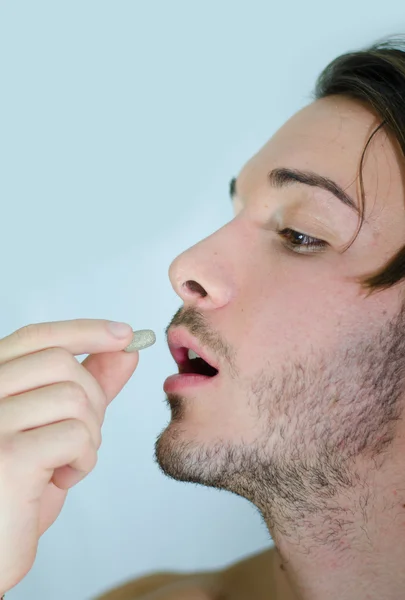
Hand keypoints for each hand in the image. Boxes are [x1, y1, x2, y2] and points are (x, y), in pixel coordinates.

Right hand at [0, 319, 138, 593]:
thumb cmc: (16, 491)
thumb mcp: (54, 427)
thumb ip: (87, 386)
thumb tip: (124, 350)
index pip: (37, 336)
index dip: (85, 330)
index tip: (125, 334)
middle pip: (61, 363)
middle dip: (91, 397)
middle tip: (82, 434)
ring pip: (73, 398)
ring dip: (88, 434)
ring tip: (65, 462)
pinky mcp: (7, 455)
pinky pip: (76, 435)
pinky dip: (83, 461)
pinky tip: (60, 478)